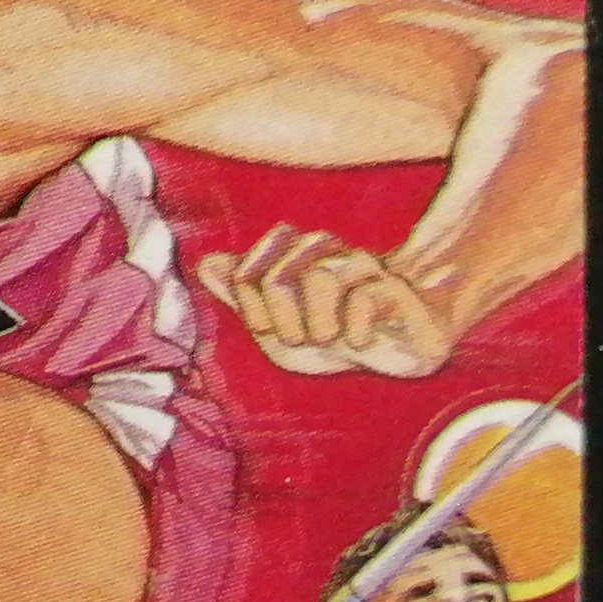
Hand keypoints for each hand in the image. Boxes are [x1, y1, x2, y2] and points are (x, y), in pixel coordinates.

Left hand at [195, 226, 456, 378]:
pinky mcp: (394, 289)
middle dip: (284, 322)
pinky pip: (363, 299)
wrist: (396, 348)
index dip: (252, 309)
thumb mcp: (276, 326)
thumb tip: (206, 263)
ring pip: (319, 278)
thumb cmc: (332, 334)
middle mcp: (325, 253)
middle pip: (278, 278)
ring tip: (332, 338)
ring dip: (318, 325)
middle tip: (305, 337)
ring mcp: (361, 266)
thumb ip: (243, 295)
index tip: (271, 329)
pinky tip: (358, 342)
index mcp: (290, 257)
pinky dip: (354, 331)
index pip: (247, 274)